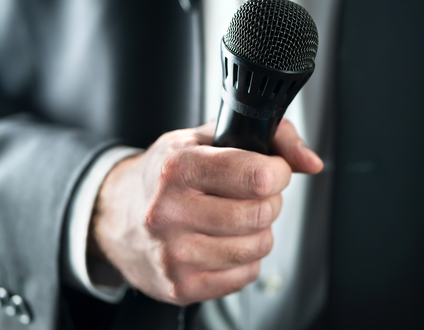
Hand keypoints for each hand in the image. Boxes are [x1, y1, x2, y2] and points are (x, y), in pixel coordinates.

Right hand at [88, 119, 322, 305]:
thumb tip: (311, 162)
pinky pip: (245, 275)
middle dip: (270, 201)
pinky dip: (244, 258)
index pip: (256, 176)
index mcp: (177, 168)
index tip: (273, 170)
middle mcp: (171, 212)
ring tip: (236, 218)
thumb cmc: (164, 174)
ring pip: (257, 247)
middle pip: (260, 214)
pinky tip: (222, 241)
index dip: (278, 172)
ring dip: (259, 231)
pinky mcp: (180, 286)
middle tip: (254, 195)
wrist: (113, 215)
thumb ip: (267, 137)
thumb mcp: (204, 138)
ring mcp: (174, 253)